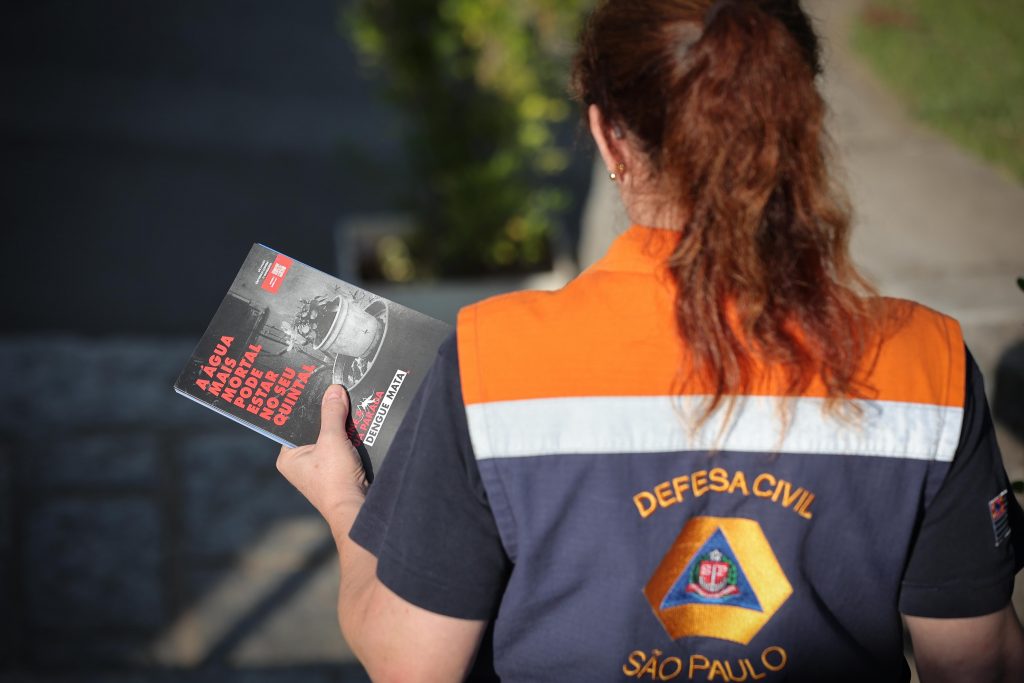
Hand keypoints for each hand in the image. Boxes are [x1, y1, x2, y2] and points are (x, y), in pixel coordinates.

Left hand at [277, 385, 367, 523]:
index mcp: (289, 457)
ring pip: (331, 439)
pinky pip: (343, 449)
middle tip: (338, 395)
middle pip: (315, 430)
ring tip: (352, 409)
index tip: (317, 388)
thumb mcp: (332, 439)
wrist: (355, 508)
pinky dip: (351, 440)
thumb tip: (334, 390)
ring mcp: (320, 470)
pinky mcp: (338, 473)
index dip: (307, 407)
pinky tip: (361, 428)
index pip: (294, 424)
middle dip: (329, 416)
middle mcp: (301, 464)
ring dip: (342, 428)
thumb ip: (332, 413)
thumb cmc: (334, 479)